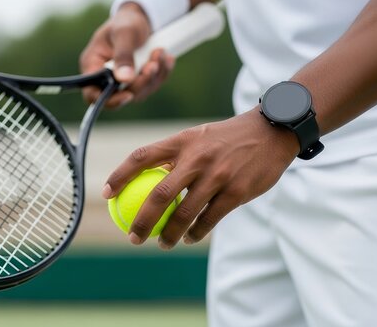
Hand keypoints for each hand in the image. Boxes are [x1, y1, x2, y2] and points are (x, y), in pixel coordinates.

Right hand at [79, 2, 175, 108]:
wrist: (140, 18)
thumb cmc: (126, 22)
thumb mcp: (124, 33)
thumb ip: (123, 55)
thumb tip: (125, 79)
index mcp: (92, 65)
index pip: (93, 93)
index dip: (109, 99)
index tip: (128, 95)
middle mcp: (105, 77)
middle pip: (121, 95)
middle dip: (142, 81)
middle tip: (154, 63)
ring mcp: (123, 81)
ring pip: (140, 92)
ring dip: (155, 75)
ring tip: (160, 52)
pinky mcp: (138, 81)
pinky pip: (152, 85)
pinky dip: (161, 72)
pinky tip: (166, 58)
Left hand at [101, 106, 299, 248]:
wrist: (271, 133)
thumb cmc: (227, 139)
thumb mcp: (198, 137)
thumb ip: (175, 156)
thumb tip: (145, 180)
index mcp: (182, 141)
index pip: (142, 156)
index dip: (119, 175)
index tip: (105, 194)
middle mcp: (197, 157)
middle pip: (158, 195)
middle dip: (141, 221)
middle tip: (133, 237)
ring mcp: (217, 175)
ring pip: (184, 213)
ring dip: (169, 235)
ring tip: (162, 243)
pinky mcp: (236, 192)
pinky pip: (209, 220)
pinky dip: (196, 233)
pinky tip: (190, 238)